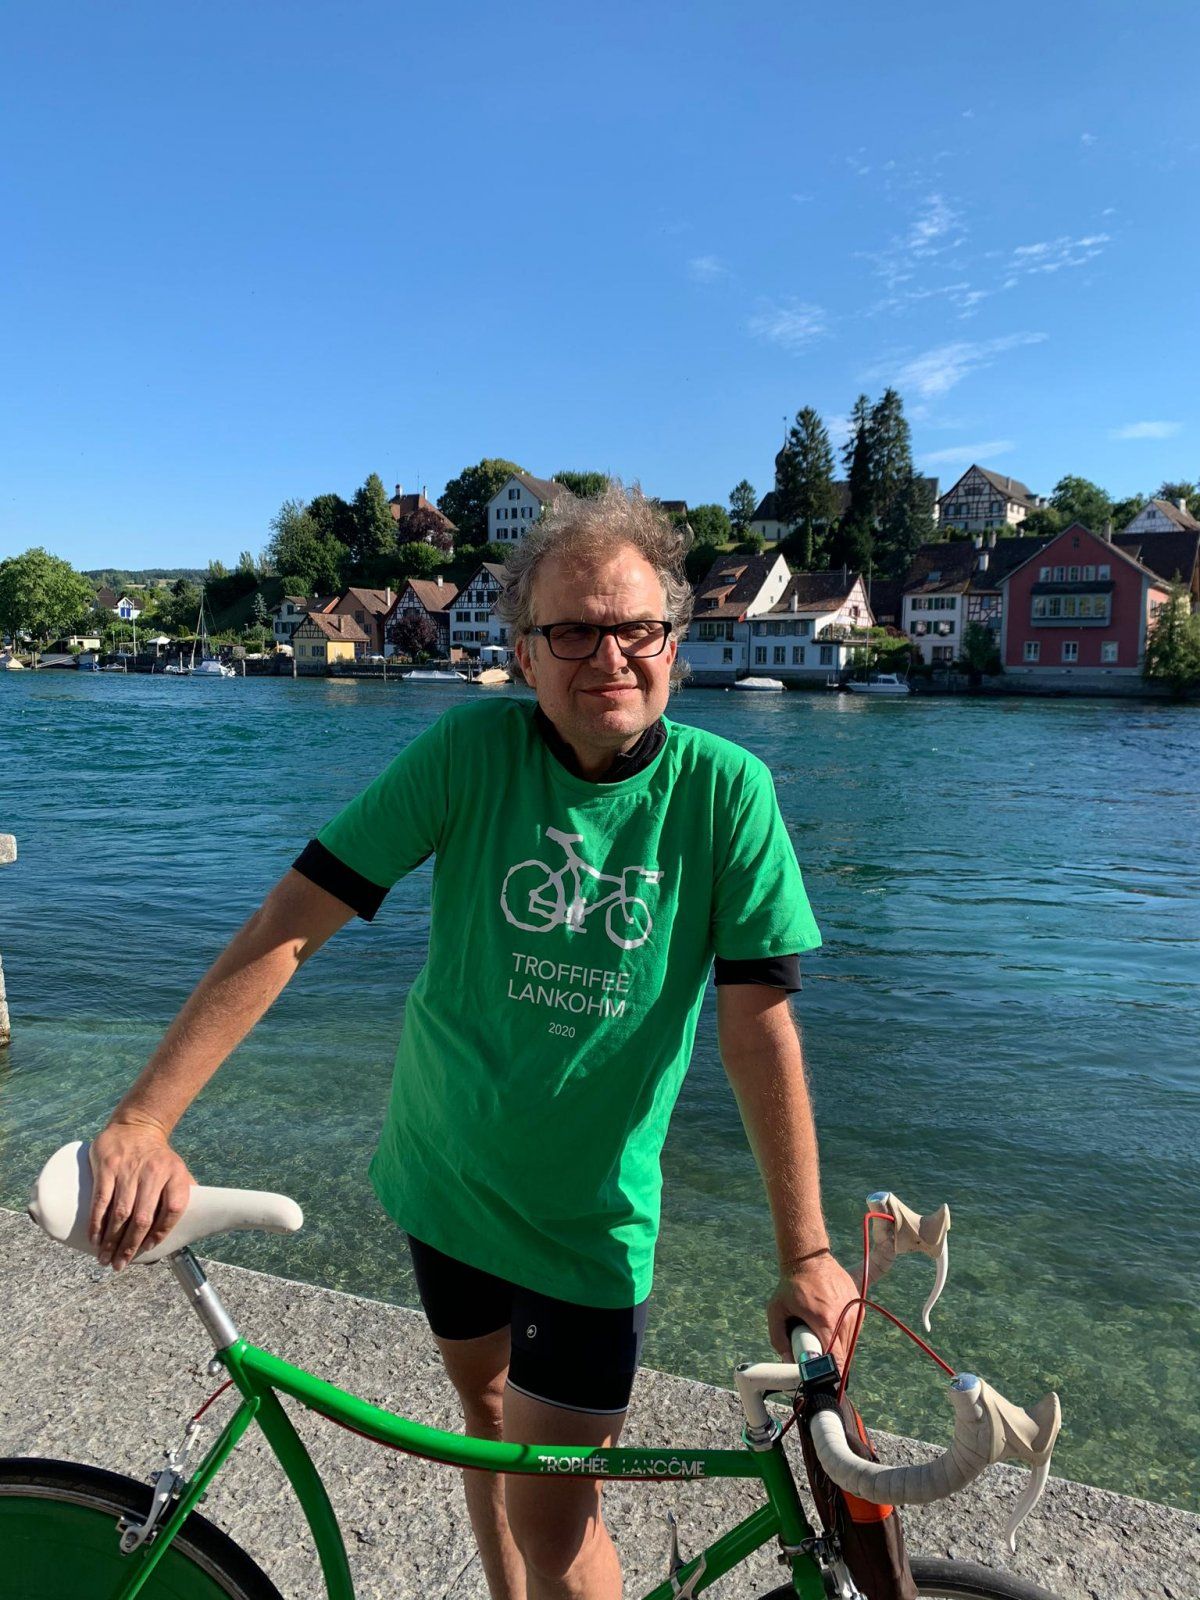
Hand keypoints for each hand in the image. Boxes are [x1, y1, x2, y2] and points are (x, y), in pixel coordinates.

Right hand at [88, 1117, 194, 1271]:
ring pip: (120, 1213)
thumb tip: (193, 1226)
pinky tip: (94, 1239)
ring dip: (111, 1241)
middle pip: (143, 1218)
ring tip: (105, 1259)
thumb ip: (184, 1194)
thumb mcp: (178, 1170)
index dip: (162, 1232)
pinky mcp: (107, 1167)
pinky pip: (100, 1200)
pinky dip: (96, 1224)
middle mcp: (153, 1173)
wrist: (136, 1125)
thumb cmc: (158, 1157)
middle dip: (129, 1246)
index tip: (149, 1249)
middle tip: (119, 1265)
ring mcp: (128, 1170)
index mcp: (175, 1175)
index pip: (173, 1209)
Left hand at [767, 1252, 860, 1373]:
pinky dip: (843, 1334)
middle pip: (844, 1355)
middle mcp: (845, 1317)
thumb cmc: (792, 1285)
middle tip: (816, 1355)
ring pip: (850, 1344)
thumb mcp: (776, 1310)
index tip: (821, 1377)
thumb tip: (788, 1361)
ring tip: (821, 1335)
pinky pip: (853, 1330)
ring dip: (837, 1347)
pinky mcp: (859, 1305)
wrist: (810, 1258)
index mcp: (825, 1321)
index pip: (836, 1359)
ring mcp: (855, 1311)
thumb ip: (779, 1339)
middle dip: (830, 1361)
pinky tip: (830, 1324)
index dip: (829, 1373)